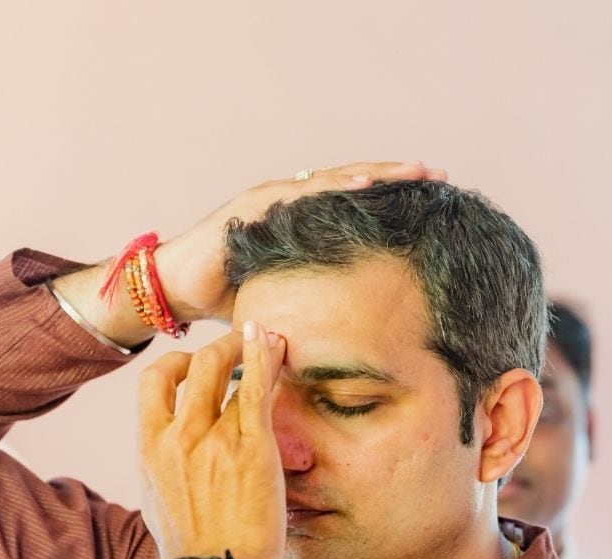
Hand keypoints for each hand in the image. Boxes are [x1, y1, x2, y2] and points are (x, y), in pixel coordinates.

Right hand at [135, 321, 287, 558]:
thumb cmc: (193, 548)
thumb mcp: (161, 497)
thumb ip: (167, 462)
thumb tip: (177, 445)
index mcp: (150, 448)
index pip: (153, 381)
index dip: (175, 362)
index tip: (194, 362)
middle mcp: (178, 436)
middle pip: (195, 366)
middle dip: (220, 348)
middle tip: (239, 344)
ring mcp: (215, 440)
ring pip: (229, 373)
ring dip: (249, 349)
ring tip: (267, 339)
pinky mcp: (252, 448)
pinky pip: (257, 390)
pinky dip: (263, 358)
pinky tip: (272, 341)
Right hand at [154, 161, 447, 321]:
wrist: (173, 289)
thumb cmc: (226, 295)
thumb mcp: (283, 299)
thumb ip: (312, 303)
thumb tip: (347, 333)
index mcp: (299, 220)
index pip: (351, 203)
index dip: (390, 197)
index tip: (432, 197)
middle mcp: (288, 201)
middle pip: (350, 183)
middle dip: (394, 177)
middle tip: (438, 175)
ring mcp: (272, 198)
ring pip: (332, 180)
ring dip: (373, 175)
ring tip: (413, 172)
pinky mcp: (254, 206)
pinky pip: (300, 193)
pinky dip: (333, 187)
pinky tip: (364, 185)